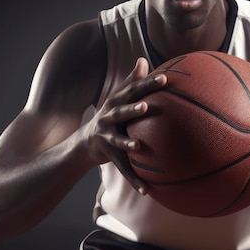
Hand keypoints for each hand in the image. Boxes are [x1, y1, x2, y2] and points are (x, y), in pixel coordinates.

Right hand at [82, 57, 166, 193]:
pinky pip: (123, 169)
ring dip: (127, 142)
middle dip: (133, 109)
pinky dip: (134, 179)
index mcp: (116, 103)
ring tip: (138, 146)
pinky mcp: (108, 155)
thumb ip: (132, 81)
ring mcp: (107, 137)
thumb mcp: (118, 98)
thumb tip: (144, 59)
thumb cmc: (109, 116)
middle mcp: (109, 117)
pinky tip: (147, 189)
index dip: (148, 84)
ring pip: (119, 140)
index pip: (134, 91)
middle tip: (147, 106)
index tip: (165, 78)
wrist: (84, 144)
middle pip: (122, 111)